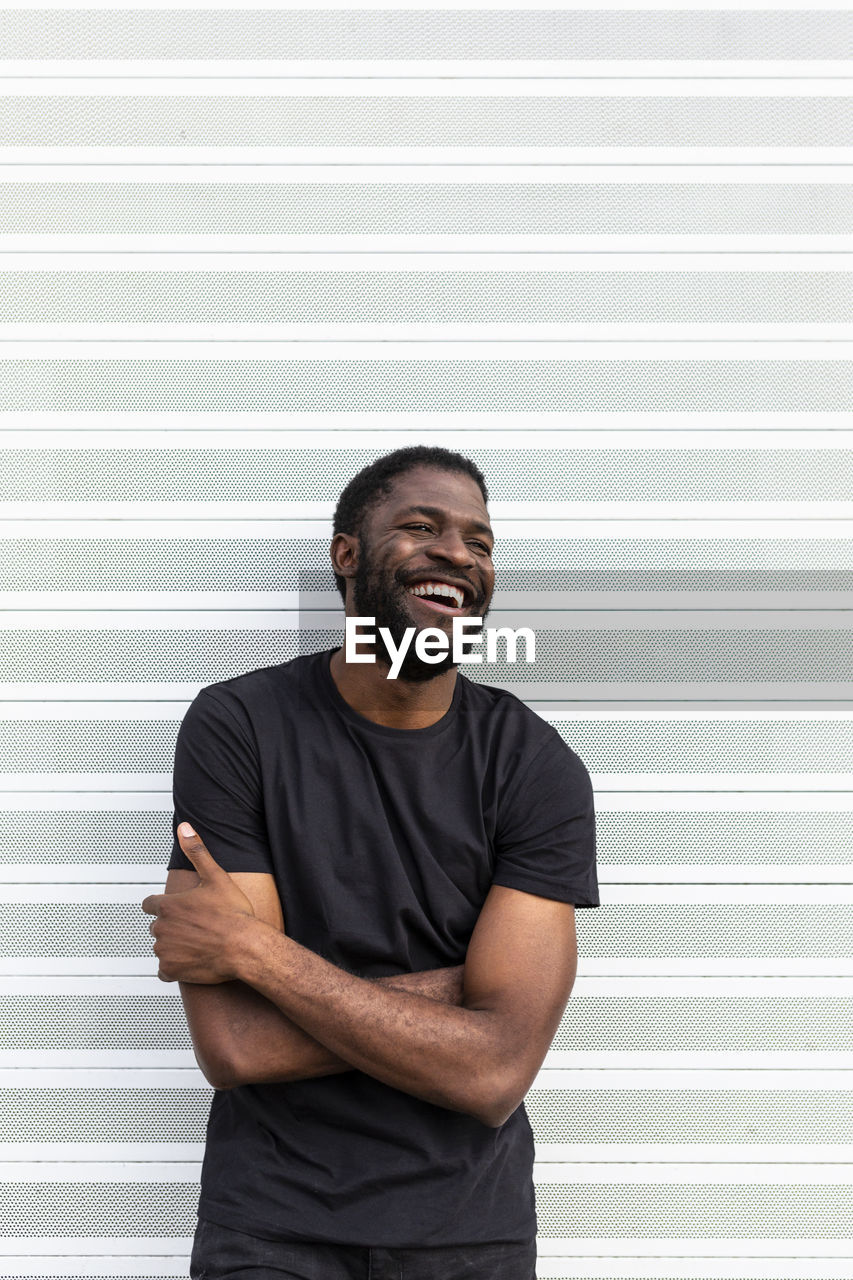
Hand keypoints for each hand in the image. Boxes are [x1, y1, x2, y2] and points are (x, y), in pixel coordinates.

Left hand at [142, 824, 256, 983]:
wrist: (245, 947)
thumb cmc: (233, 914)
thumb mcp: (215, 876)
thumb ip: (196, 851)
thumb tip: (185, 828)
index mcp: (168, 905)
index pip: (149, 904)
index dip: (163, 905)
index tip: (178, 909)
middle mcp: (162, 927)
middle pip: (157, 926)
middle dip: (172, 926)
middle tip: (195, 926)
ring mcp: (165, 950)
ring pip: (162, 947)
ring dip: (174, 946)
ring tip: (197, 943)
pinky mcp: (171, 970)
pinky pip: (165, 970)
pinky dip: (175, 967)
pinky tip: (192, 960)